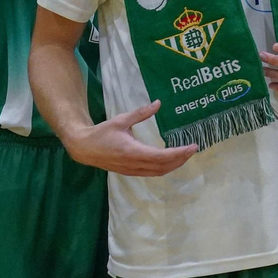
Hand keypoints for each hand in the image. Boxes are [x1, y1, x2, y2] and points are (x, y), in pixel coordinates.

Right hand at [62, 101, 198, 175]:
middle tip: (193, 149)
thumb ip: (141, 113)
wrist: (84, 148)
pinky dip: (164, 168)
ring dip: (174, 165)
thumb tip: (158, 103)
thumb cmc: (102, 132)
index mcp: (132, 151)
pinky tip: (171, 161)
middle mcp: (134, 164)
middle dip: (180, 159)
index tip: (192, 147)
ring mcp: (132, 170)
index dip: (178, 153)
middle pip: (163, 166)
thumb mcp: (121, 120)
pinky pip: (151, 173)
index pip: (161, 156)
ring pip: (158, 172)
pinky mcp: (130, 172)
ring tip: (186, 155)